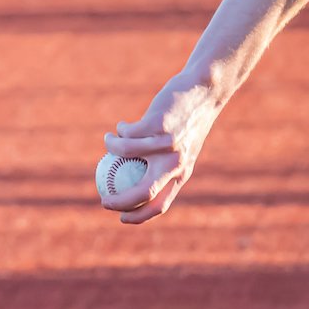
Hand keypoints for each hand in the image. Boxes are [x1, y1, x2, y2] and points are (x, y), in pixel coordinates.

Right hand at [100, 76, 222, 224]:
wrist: (205, 92)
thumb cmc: (190, 123)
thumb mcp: (182, 149)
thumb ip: (165, 166)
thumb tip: (134, 185)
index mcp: (182, 173)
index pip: (160, 205)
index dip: (138, 216)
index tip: (121, 216)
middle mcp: (175, 163)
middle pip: (143, 193)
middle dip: (118, 202)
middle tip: (103, 198)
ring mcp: (166, 145)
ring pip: (126, 154)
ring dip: (112, 149)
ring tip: (108, 143)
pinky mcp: (157, 125)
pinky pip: (128, 133)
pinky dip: (120, 131)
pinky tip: (121, 127)